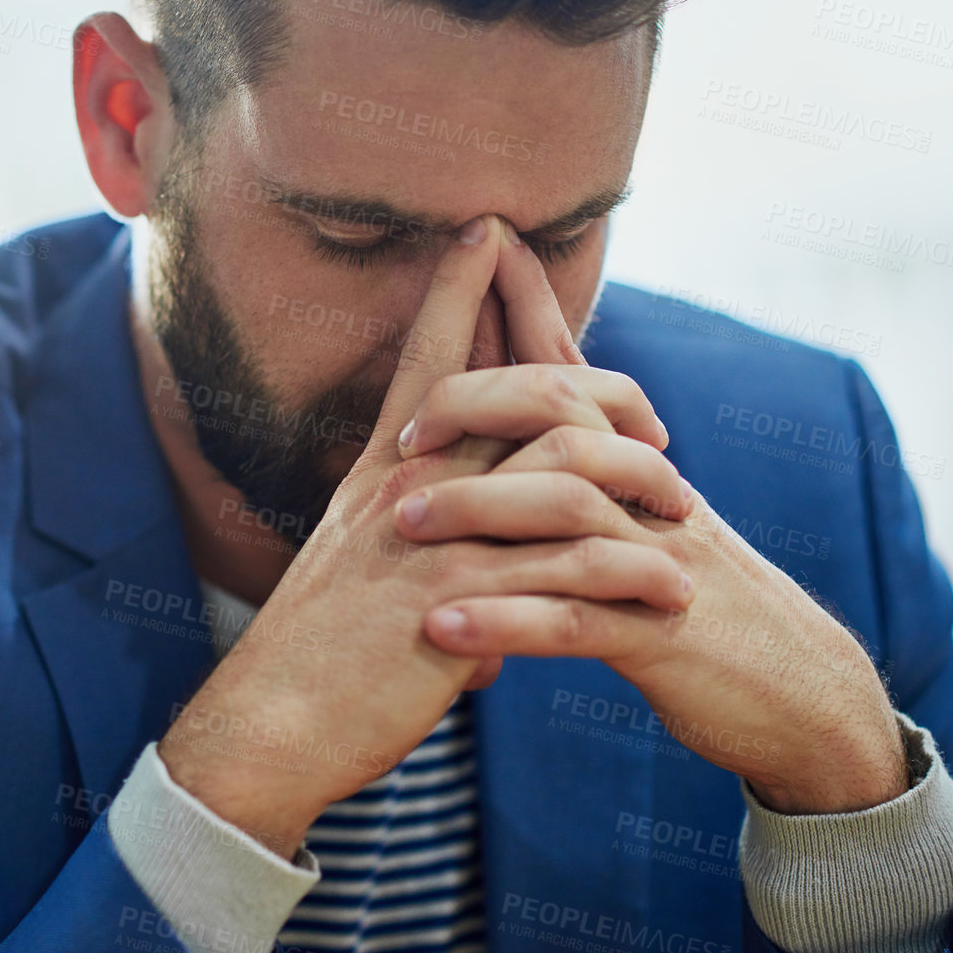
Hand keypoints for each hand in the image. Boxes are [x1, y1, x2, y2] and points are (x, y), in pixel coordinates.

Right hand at [156, 219, 693, 857]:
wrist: (268, 724)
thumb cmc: (313, 659)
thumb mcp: (355, 582)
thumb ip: (412, 560)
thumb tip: (471, 598)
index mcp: (382, 476)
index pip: (426, 361)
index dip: (455, 289)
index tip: (485, 229)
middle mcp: (408, 488)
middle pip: (515, 392)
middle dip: (599, 387)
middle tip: (656, 418)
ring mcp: (434, 538)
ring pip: (561, 467)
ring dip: (636, 479)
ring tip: (684, 508)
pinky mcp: (459, 601)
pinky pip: (568, 565)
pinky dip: (630, 573)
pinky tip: (670, 591)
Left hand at [406, 216, 907, 814]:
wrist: (797, 693)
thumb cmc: (697, 600)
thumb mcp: (650, 518)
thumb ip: (593, 458)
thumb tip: (536, 396)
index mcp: (640, 466)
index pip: (576, 373)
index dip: (524, 312)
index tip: (476, 251)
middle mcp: (652, 497)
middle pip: (566, 422)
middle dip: (481, 409)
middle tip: (406, 438)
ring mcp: (658, 563)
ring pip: (566, 513)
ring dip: (477, 511)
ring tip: (401, 523)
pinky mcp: (661, 639)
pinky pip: (574, 621)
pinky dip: (503, 622)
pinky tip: (443, 628)